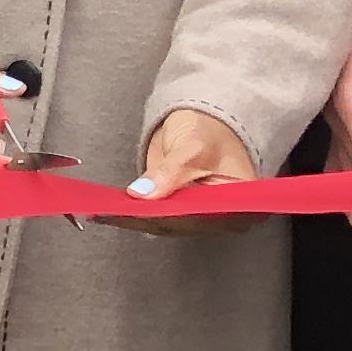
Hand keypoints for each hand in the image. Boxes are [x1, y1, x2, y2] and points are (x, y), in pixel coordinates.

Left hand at [110, 104, 263, 232]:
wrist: (202, 125)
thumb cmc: (211, 132)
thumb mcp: (194, 146)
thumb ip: (171, 171)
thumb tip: (144, 193)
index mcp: (243, 206)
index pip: (203, 218)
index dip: (170, 217)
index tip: (141, 213)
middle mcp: (223, 219)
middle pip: (182, 225)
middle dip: (148, 219)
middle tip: (115, 213)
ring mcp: (200, 218)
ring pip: (166, 225)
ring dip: (137, 219)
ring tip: (108, 212)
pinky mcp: (180, 214)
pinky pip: (157, 218)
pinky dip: (136, 215)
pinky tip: (113, 211)